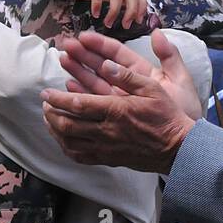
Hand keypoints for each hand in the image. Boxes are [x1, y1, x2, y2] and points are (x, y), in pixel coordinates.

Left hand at [41, 30, 198, 172]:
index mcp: (115, 110)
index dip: (57, 99)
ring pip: (70, 143)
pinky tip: (63, 140)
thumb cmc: (166, 116)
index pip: (77, 104)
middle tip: (45, 104)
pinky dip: (67, 148)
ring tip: (50, 119)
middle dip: (51, 114)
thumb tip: (107, 63)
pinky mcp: (109, 159)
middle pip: (67, 125)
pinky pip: (81, 156)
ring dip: (55, 131)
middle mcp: (107, 131)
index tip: (46, 93)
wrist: (177, 148)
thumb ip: (128, 75)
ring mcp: (106, 148)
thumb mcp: (153, 88)